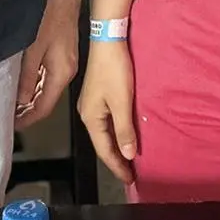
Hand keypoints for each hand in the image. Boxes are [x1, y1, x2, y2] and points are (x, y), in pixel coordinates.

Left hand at [15, 0, 81, 127]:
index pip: (44, 107)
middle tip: (9, 117)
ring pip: (45, 87)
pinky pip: (47, 75)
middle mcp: (65, 70)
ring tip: (11, 104)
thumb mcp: (33, 48)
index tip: (13, 126)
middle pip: (46, 99)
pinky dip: (34, 83)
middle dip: (28, 110)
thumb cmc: (50, 15)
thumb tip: (19, 100)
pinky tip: (22, 83)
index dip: (28, 119)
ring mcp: (64, 61)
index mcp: (61, 73)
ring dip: (30, 97)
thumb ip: (26, 76)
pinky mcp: (61, 52)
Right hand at [78, 38, 136, 183]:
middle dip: (116, 159)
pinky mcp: (98, 95)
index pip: (104, 150)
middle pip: (102, 143)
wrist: (108, 40)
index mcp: (90, 118)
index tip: (129, 180)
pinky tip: (125, 135)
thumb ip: (124, 130)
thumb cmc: (114, 71)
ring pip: (104, 133)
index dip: (117, 166)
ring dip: (117, 146)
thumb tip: (128, 155)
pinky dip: (116, 133)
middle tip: (131, 174)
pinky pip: (107, 122)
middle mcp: (88, 114)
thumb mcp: (122, 102)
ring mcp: (92, 104)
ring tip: (129, 159)